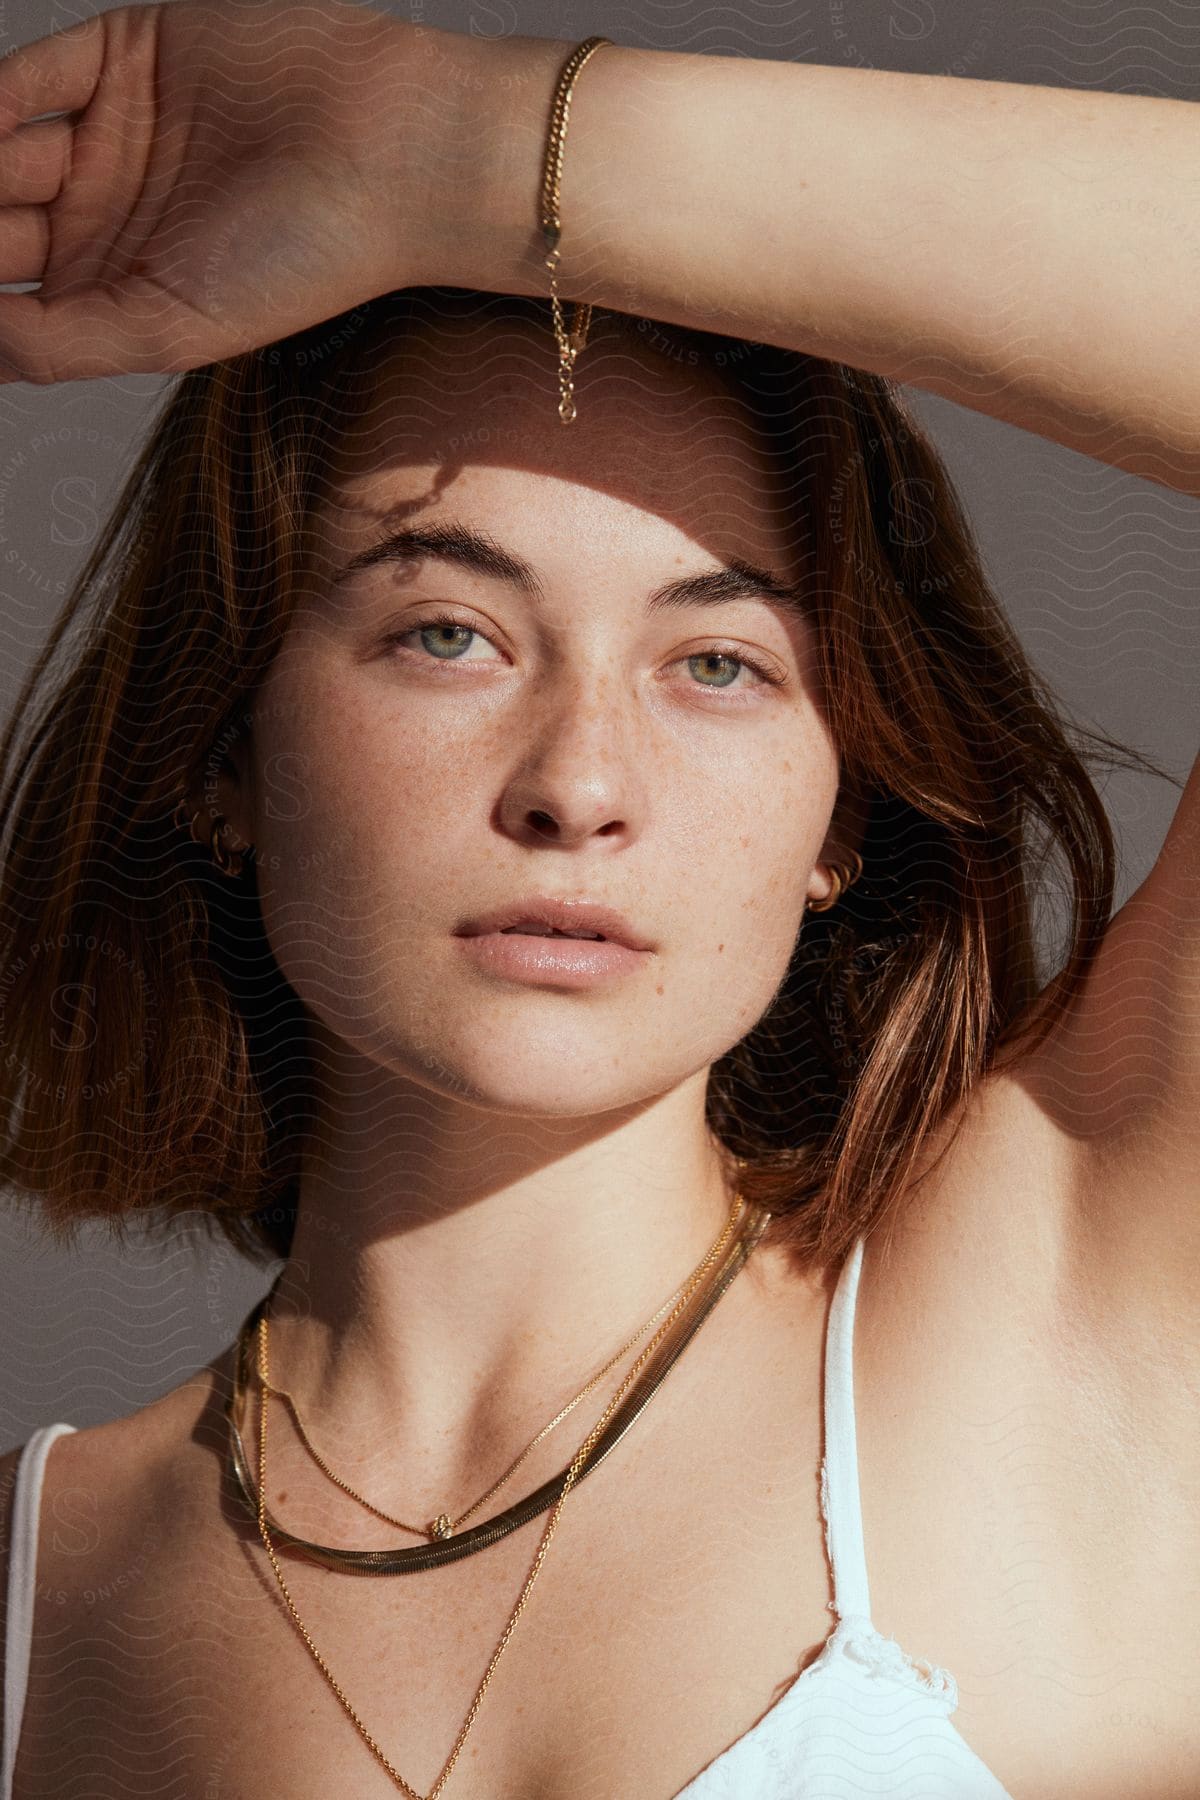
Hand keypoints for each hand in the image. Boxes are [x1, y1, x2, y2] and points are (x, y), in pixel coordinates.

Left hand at [0, 0, 457, 382]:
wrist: (392, 157)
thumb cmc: (306, 261)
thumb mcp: (169, 330)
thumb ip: (59, 344)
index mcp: (115, 288)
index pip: (7, 298)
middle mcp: (104, 213)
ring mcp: (109, 133)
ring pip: (0, 149)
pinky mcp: (124, 56)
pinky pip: (33, 78)